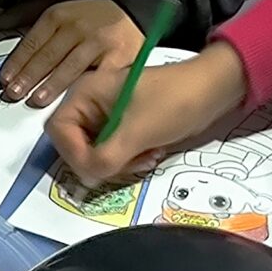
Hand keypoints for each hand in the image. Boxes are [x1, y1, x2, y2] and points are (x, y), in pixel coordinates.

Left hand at [0, 0, 144, 105]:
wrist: (134, 12)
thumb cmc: (89, 15)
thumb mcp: (57, 5)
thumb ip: (25, 14)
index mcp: (60, 14)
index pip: (33, 41)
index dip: (17, 61)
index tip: (4, 79)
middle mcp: (78, 27)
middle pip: (48, 55)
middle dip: (28, 77)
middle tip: (13, 94)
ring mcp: (99, 43)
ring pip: (70, 67)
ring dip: (51, 86)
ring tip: (35, 100)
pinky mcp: (118, 57)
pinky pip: (98, 76)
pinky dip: (84, 89)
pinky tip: (73, 100)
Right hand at [47, 43, 246, 182]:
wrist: (213, 90)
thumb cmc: (173, 102)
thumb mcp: (136, 132)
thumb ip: (105, 158)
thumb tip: (87, 180)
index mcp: (85, 93)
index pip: (58, 131)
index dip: (74, 154)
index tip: (100, 168)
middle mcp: (90, 104)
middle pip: (74, 145)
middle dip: (100, 160)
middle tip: (129, 163)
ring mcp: (106, 116)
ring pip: (95, 153)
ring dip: (118, 163)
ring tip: (146, 157)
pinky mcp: (123, 128)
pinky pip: (112, 153)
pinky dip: (129, 160)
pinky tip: (151, 154)